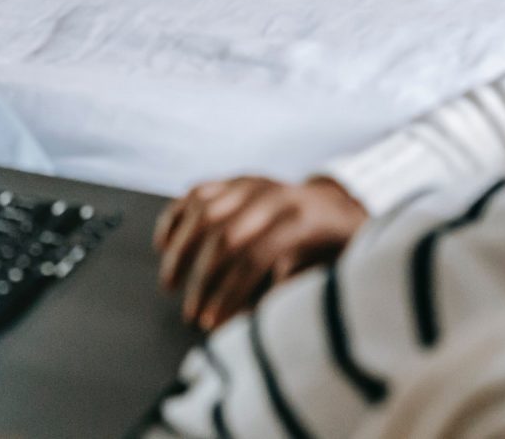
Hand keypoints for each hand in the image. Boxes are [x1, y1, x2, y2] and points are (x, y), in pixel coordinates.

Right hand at [154, 176, 367, 330]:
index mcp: (302, 218)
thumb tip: (256, 315)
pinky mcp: (235, 180)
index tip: (211, 324)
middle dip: (201, 280)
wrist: (341, 206)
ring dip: (180, 250)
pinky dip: (176, 216)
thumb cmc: (337, 247)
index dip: (228, 294)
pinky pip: (196, 193)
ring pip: (203, 211)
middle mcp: (273, 194)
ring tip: (170, 284)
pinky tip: (163, 244)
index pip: (255, 257)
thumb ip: (297, 288)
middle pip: (224, 236)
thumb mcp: (333, 269)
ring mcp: (251, 183)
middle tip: (189, 314)